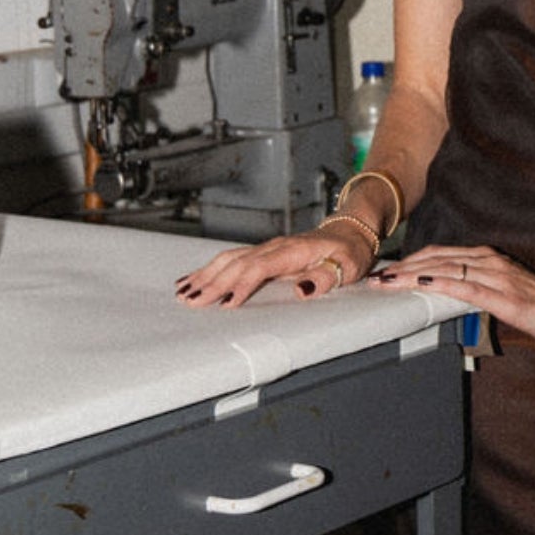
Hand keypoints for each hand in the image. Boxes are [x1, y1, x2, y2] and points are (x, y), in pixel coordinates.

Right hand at [174, 223, 374, 309]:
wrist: (350, 231)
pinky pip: (230, 259)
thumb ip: (324, 277)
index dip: (242, 285)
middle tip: (192, 302)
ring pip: (229, 259)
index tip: (225, 303)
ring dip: (206, 275)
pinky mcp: (262, 253)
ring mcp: (266, 249)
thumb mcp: (348, 266)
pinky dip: (209, 270)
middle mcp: (275, 247)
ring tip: (184, 292)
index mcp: (294, 251)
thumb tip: (300, 290)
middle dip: (213, 283)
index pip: (260, 268)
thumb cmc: (350, 252)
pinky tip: (192, 280)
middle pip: (237, 264)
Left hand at [368, 244, 534, 346]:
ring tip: (387, 281)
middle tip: (374, 277)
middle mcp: (487, 261)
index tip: (385, 271)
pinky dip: (442, 284)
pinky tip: (423, 283)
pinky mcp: (504, 296)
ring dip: (413, 274)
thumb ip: (475, 287)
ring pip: (446, 270)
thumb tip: (447, 294)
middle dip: (402, 267)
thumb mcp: (500, 290)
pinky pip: (467, 287)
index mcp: (485, 258)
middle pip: (435, 259)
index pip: (439, 255)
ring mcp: (495, 276)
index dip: (409, 261)